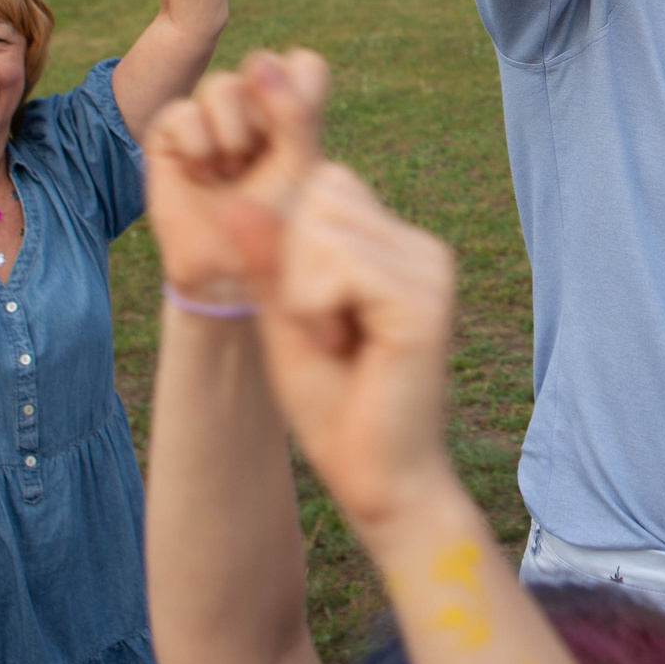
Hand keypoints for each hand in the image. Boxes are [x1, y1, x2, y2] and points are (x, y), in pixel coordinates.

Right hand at [143, 50, 327, 304]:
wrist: (231, 268)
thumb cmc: (274, 219)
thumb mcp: (299, 167)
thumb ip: (293, 113)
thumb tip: (261, 60)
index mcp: (292, 109)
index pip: (303, 65)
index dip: (299, 95)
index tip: (293, 141)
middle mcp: (250, 105)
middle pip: (260, 66)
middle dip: (264, 122)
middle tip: (259, 164)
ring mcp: (209, 115)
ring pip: (222, 85)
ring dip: (231, 136)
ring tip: (231, 172)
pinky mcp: (170, 132)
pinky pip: (183, 111)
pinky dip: (198, 147)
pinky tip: (202, 175)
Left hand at [225, 158, 458, 547]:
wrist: (379, 479)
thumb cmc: (336, 405)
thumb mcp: (284, 317)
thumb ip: (267, 258)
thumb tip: (234, 201)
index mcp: (401, 247)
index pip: (327, 184)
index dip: (295, 243)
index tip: (317, 312)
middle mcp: (425, 249)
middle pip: (323, 194)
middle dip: (296, 262)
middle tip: (325, 329)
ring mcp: (430, 271)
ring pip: (324, 226)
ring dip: (304, 291)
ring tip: (337, 341)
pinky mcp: (423, 302)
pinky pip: (338, 265)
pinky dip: (316, 309)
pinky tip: (345, 348)